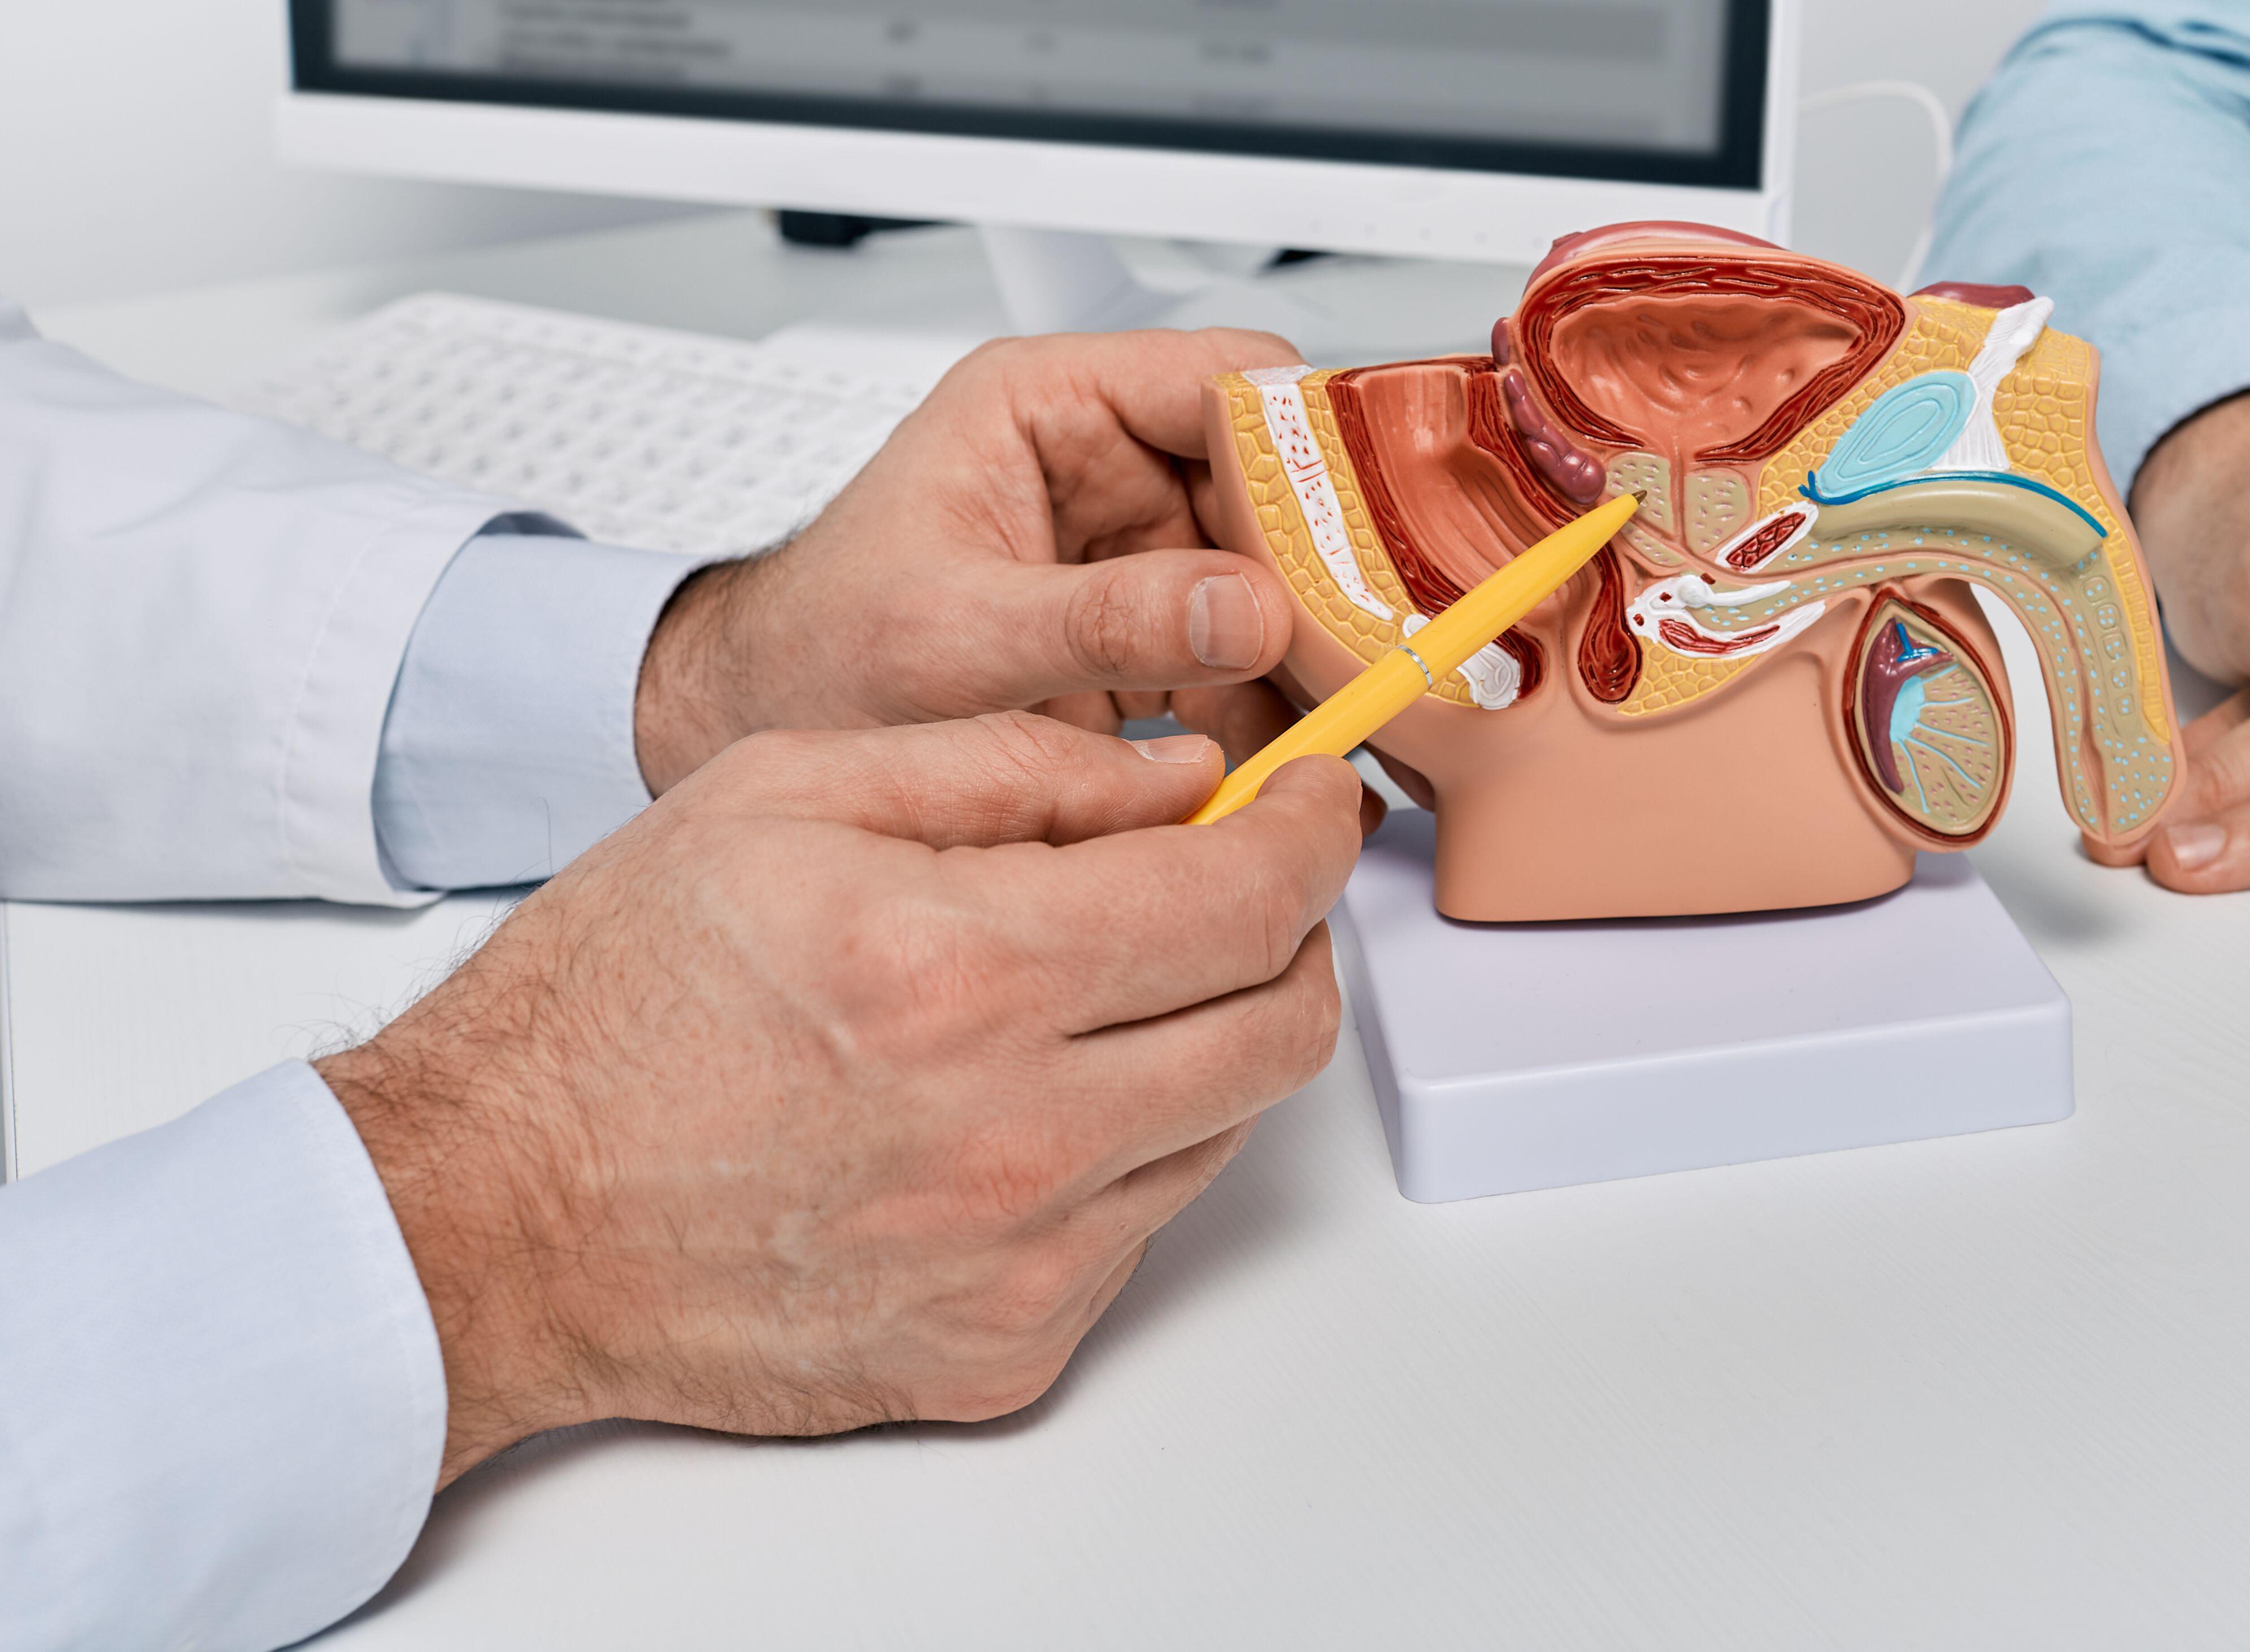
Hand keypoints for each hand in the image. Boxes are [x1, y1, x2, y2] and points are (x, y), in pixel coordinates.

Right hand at [314, 713, 1363, 1481]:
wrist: (495, 1215)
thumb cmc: (613, 1006)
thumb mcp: (788, 793)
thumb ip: (1015, 768)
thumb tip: (1186, 779)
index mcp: (967, 975)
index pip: (1252, 898)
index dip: (1312, 831)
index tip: (1310, 802)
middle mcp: (1018, 1135)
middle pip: (1283, 1025)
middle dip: (1294, 934)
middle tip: (1241, 887)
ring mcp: (1021, 1262)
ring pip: (1227, 1127)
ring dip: (1208, 1040)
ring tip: (1104, 991)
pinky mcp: (1006, 1349)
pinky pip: (1142, 1232)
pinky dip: (1123, 1152)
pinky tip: (1024, 1106)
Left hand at [632, 329, 1311, 792]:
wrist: (767, 732)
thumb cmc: (818, 656)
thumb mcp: (953, 637)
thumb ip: (1099, 621)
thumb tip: (1238, 610)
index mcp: (1050, 405)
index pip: (1225, 380)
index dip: (1308, 448)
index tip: (1363, 530)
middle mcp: (1107, 462)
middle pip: (1275, 487)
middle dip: (1325, 571)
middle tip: (1374, 646)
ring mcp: (1134, 549)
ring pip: (1276, 577)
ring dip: (1309, 653)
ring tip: (1350, 716)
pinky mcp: (1147, 632)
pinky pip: (1245, 655)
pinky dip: (1275, 712)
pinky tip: (1296, 759)